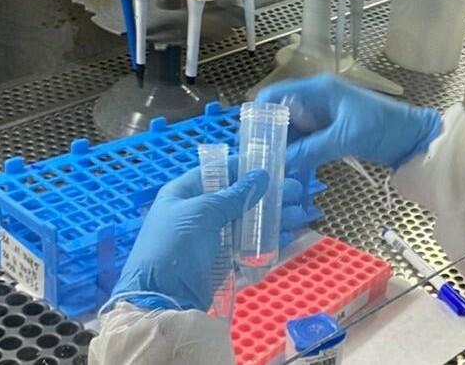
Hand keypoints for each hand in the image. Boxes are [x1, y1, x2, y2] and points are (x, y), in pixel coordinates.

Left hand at [112, 159, 327, 313]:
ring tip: (302, 212)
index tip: (272, 163)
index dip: (243, 167)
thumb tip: (261, 176)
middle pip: (237, 197)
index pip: (216, 171)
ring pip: (246, 221)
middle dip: (266, 194)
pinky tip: (289, 234)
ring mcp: (210, 238)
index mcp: (183, 194)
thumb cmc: (176, 247)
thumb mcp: (203, 213)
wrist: (162, 301)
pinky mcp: (221, 260)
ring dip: (272, 216)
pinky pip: (248, 244)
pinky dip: (267, 239)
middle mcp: (197, 213)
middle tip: (297, 190)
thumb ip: (234, 195)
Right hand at [256, 74, 441, 170]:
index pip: (277, 94)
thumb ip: (311, 150)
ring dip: (283, 147)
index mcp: (319, 89)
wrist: (414, 138)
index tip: (250, 139)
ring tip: (270, 169)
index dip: (260, 114)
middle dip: (270, 135)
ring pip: (293, 130)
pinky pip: (306, 140)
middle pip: (282, 114)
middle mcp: (318, 98)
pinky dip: (298, 152)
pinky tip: (290, 169)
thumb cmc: (384, 128)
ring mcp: (325, 115)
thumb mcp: (345, 138)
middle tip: (257, 161)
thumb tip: (280, 164)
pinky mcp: (332, 131)